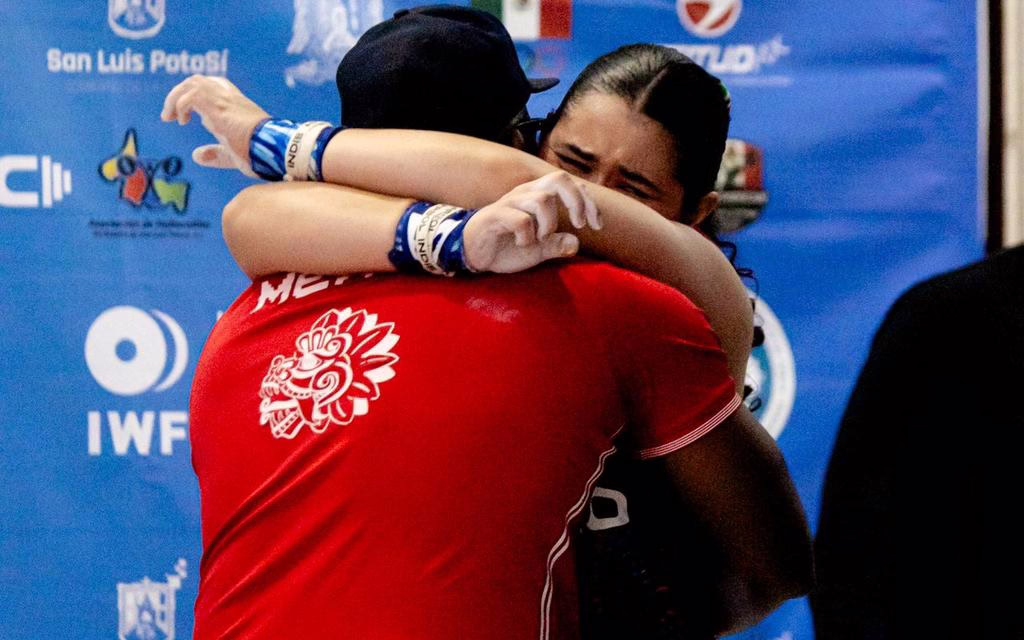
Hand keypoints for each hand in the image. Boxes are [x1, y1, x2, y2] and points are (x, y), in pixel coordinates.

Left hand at [160, 74, 270, 177]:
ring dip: (175, 98)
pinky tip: (181, 121)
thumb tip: (197, 155)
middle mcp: (230, 98)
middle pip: (199, 80)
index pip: (213, 86)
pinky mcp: (219, 107)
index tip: (187, 118)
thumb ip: (216, 154)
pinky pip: (191, 95)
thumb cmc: (261, 154)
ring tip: (170, 118)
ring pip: (193, 82)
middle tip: (170, 116)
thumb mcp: (234, 153)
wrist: (276, 150)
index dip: (194, 97)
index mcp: (236, 105)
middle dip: (179, 94)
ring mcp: (225, 100)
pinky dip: (180, 105)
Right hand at [464, 171, 601, 272]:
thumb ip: (556, 245)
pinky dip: (527, 236)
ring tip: (540, 239)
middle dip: (576, 201)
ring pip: (541, 200)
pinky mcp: (495, 216)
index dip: (588, 202)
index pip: (571, 185)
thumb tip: (575, 243)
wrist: (473, 254)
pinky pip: (521, 220)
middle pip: (559, 179)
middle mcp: (526, 193)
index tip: (596, 225)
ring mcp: (510, 203)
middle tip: (578, 224)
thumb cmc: (505, 247)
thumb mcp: (537, 250)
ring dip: (548, 224)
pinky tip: (522, 244)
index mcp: (538, 196)